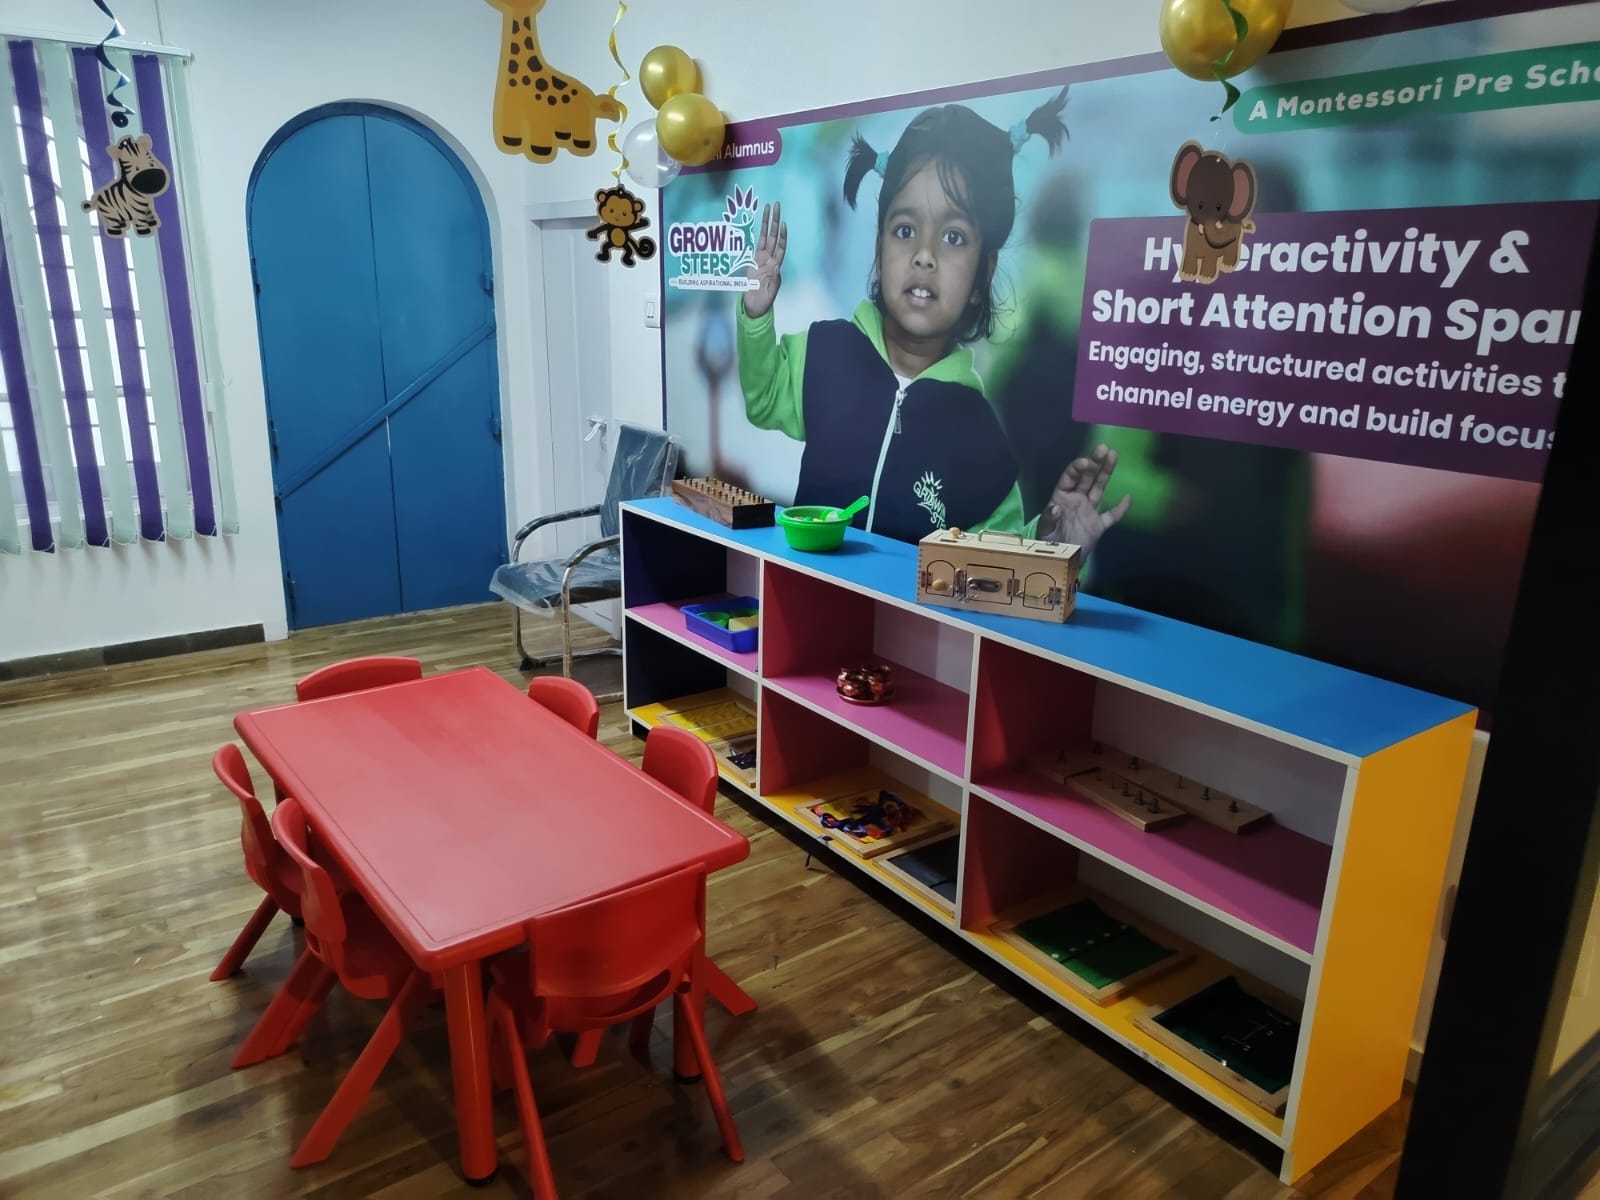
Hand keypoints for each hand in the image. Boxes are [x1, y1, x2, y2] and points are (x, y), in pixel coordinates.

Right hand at [742, 202, 785, 319]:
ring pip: (765, 237)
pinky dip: (758, 234)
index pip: (780, 247)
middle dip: (775, 221)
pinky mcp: (752, 261)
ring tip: (769, 207)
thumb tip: (775, 267)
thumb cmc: (763, 301)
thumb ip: (773, 279)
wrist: (754, 307)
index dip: (782, 236)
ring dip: (767, 222)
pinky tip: (760, 223)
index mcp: (775, 267)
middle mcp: (770, 260)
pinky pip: (756, 244)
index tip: (783, 223)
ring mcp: (761, 259)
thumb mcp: (770, 291)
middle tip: (777, 205)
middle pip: (774, 237)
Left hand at [1038, 443, 1132, 558]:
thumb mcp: (1045, 531)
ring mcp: (1088, 511)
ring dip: (1106, 473)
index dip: (1077, 468)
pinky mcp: (1099, 525)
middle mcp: (1076, 500)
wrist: (1060, 562)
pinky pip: (1112, 515)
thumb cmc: (1049, 544)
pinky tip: (1128, 497)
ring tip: (1114, 455)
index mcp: (1061, 498)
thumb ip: (1049, 518)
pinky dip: (1120, 508)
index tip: (1086, 462)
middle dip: (1095, 463)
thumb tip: (1054, 506)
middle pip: (1086, 478)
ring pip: (1099, 489)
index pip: (1069, 478)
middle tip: (1104, 449)